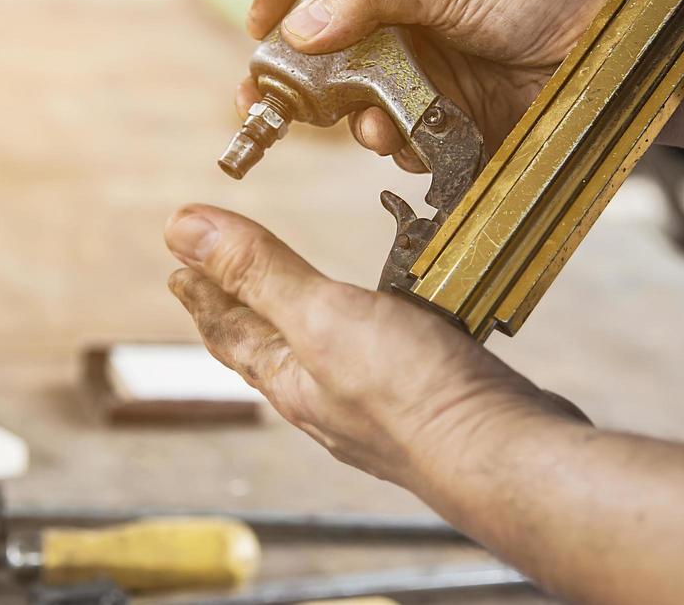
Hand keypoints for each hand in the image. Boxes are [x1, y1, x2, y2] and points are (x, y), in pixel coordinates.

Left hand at [164, 204, 588, 486]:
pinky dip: (374, 327)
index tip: (180, 268)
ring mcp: (380, 402)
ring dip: (307, 319)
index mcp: (292, 379)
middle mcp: (329, 397)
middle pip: (271, 347)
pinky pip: (384, 353)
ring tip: (298, 298)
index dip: (203, 294)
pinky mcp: (430, 395)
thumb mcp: (320, 317)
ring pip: (327, 353)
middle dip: (244, 311)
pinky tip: (391, 323)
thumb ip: (258, 272)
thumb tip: (182, 230)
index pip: (231, 331)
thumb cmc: (413, 400)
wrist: (503, 454)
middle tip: (219, 285)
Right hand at [239, 0, 625, 168]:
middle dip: (291, 77)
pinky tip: (417, 137)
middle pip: (322, 49)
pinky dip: (400, 145)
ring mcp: (423, 75)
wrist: (618, 50)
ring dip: (353, 118)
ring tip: (373, 122)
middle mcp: (403, 23)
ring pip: (355, 104)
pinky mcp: (445, 123)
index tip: (261, 24)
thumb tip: (303, 24)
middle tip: (265, 100)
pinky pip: (399, 143)